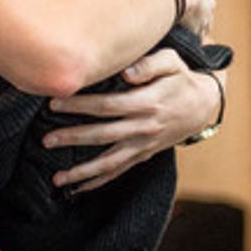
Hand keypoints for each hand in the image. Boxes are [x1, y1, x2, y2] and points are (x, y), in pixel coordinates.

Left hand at [44, 50, 221, 192]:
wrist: (203, 106)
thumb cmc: (181, 78)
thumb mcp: (172, 62)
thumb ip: (150, 64)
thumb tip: (126, 72)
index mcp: (147, 103)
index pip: (107, 106)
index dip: (80, 105)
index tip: (54, 103)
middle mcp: (144, 127)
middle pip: (103, 135)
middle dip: (73, 138)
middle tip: (46, 140)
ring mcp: (143, 145)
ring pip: (110, 162)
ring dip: (83, 172)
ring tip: (57, 179)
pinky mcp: (144, 155)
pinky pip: (119, 172)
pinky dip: (98, 182)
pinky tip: (77, 189)